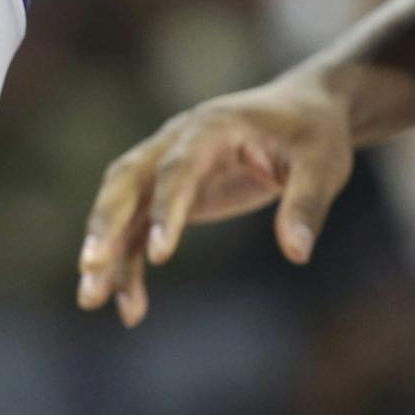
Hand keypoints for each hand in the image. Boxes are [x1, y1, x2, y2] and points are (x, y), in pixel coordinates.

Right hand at [77, 71, 355, 327]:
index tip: (159, 255)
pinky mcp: (166, 192)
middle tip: (90, 266)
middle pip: (126, 181)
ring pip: (120, 205)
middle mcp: (175, 142)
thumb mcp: (323, 166)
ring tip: (92, 298)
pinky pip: (135, 227)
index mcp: (212, 127)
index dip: (165, 208)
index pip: (177, 167)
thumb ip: (306, 205)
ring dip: (104, 249)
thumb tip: (296, 253)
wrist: (300, 109)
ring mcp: (164, 166)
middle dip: (105, 225)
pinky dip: (127, 263)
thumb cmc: (312, 135)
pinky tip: (129, 305)